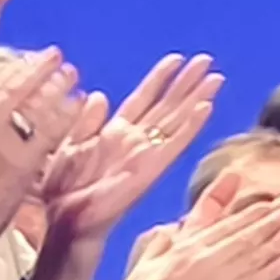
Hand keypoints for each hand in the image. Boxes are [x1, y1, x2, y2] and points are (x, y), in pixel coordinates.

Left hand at [35, 53, 221, 279]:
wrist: (66, 221)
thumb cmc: (63, 191)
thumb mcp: (66, 146)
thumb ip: (85, 121)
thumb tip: (97, 95)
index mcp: (114, 134)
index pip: (143, 99)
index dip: (160, 79)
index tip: (177, 59)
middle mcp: (135, 141)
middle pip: (167, 106)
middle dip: (187, 83)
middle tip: (208, 61)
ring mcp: (146, 154)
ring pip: (176, 119)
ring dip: (196, 97)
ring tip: (216, 77)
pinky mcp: (151, 169)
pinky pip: (175, 143)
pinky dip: (191, 125)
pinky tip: (206, 108)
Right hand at [117, 196, 279, 279]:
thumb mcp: (147, 260)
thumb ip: (162, 242)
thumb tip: (171, 229)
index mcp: (187, 246)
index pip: (223, 225)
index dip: (248, 215)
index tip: (266, 205)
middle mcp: (205, 256)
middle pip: (243, 236)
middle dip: (268, 222)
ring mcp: (217, 276)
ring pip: (253, 254)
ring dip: (276, 241)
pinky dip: (272, 269)